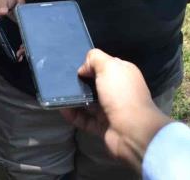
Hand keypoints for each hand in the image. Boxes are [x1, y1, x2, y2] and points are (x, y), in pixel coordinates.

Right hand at [59, 49, 171, 171]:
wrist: (132, 131)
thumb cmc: (121, 94)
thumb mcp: (109, 66)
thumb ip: (94, 58)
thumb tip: (83, 68)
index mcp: (124, 75)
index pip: (106, 65)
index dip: (91, 64)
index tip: (75, 66)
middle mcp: (118, 91)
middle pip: (95, 83)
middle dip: (80, 81)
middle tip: (62, 79)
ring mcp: (110, 110)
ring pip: (88, 102)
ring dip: (74, 98)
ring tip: (58, 93)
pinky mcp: (102, 126)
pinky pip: (84, 119)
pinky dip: (73, 115)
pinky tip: (61, 108)